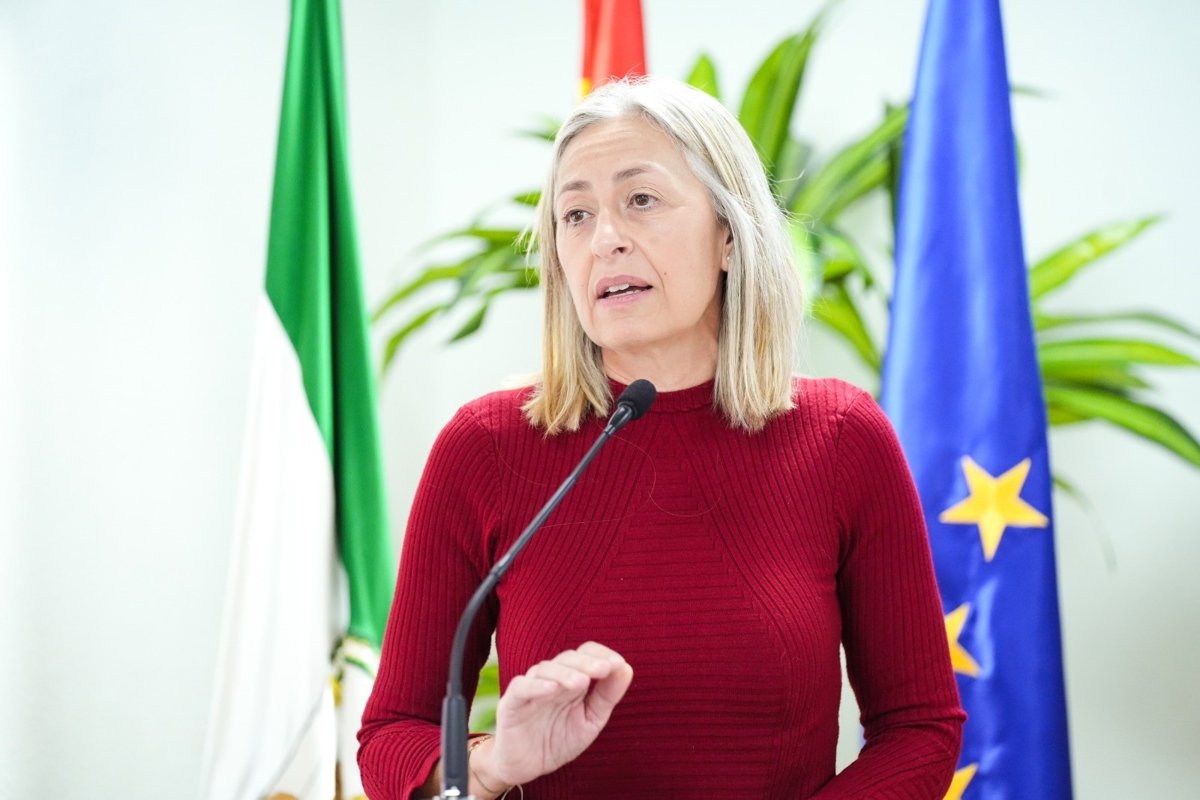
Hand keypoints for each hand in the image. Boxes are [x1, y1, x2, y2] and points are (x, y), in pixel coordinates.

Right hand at [477, 642, 632, 788]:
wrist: (528, 767)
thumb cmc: (558, 739)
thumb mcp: (590, 720)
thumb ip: (607, 696)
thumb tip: (626, 668)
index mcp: (571, 678)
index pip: (585, 654)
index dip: (601, 654)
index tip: (618, 664)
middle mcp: (551, 678)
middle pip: (568, 659)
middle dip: (587, 663)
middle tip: (604, 669)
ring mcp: (531, 688)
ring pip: (545, 669)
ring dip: (565, 673)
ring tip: (581, 682)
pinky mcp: (511, 703)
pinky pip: (522, 687)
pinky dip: (536, 685)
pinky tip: (552, 689)